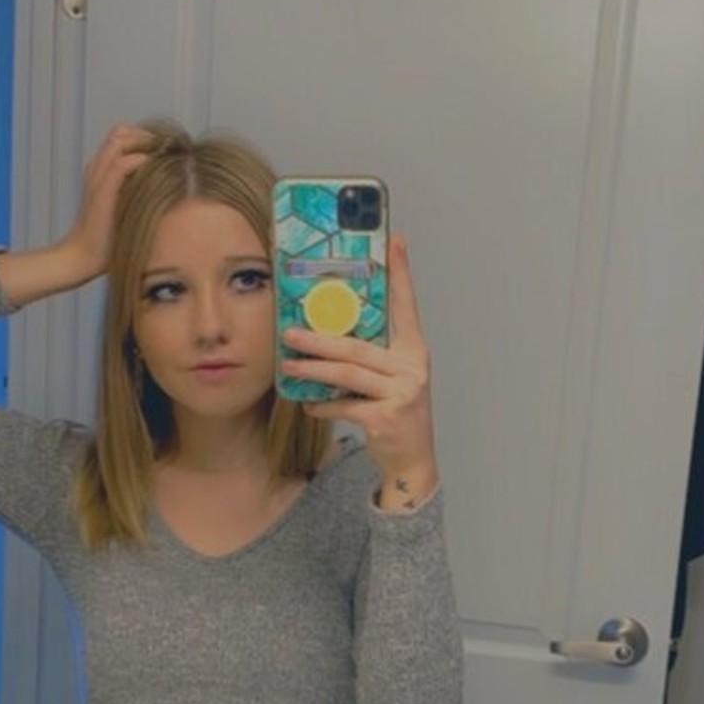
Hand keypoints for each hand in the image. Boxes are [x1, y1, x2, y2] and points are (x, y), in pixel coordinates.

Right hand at [59, 124, 154, 283]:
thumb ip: (139, 190)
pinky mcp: (101, 191)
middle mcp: (97, 168)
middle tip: (169, 150)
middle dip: (147, 136)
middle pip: (121, 132)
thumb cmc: (109, 238)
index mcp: (101, 170)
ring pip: (120, 140)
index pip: (122, 137)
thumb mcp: (127, 207)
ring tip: (165, 157)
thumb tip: (171, 182)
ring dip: (146, 144)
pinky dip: (141, 161)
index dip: (145, 137)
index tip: (168, 149)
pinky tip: (157, 170)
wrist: (84, 257)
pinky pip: (122, 164)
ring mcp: (97, 177)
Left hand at [281, 235, 437, 485]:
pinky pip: (345, 406)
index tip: (395, 242)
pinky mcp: (386, 419)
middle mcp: (412, 369)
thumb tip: (327, 335)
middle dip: (319, 339)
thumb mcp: (392, 379)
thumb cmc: (397, 413)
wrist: (413, 461)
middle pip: (357, 347)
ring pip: (347, 375)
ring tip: (289, 363)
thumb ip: (371, 357)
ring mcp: (402, 394)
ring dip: (313, 369)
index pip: (407, 306)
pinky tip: (309, 405)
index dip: (401, 274)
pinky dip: (323, 406)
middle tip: (289, 331)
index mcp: (414, 352)